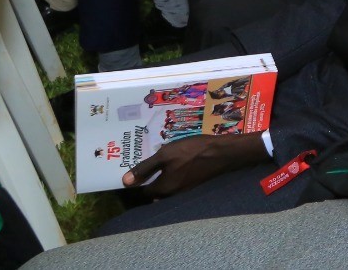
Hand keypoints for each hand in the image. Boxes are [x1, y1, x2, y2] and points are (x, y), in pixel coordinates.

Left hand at [122, 133, 267, 196]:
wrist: (222, 153)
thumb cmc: (192, 151)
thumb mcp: (166, 155)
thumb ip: (146, 168)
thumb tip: (125, 181)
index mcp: (163, 189)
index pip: (142, 193)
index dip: (134, 184)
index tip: (129, 172)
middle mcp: (172, 194)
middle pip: (153, 192)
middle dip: (145, 182)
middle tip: (139, 167)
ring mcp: (183, 190)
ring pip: (164, 188)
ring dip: (157, 179)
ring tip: (153, 164)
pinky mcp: (192, 184)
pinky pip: (174, 184)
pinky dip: (168, 177)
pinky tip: (170, 164)